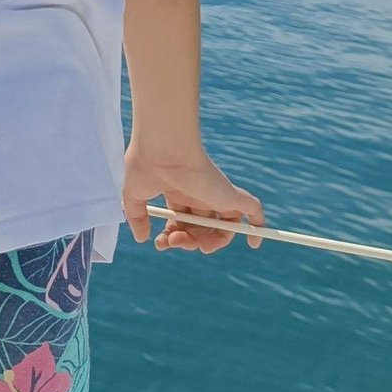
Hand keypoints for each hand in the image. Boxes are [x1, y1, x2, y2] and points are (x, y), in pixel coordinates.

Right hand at [124, 140, 264, 252]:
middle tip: (175, 242)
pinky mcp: (230, 194)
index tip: (161, 244)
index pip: (181, 220)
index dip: (173, 236)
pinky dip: (257, 227)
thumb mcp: (134, 194)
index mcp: (177, 191)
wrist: (162, 146)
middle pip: (200, 227)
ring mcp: (215, 194)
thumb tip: (142, 239)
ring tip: (199, 246)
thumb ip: (137, 217)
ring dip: (213, 243)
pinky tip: (254, 242)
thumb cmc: (145, 164)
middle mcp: (197, 192)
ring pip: (223, 226)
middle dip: (188, 241)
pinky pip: (253, 211)